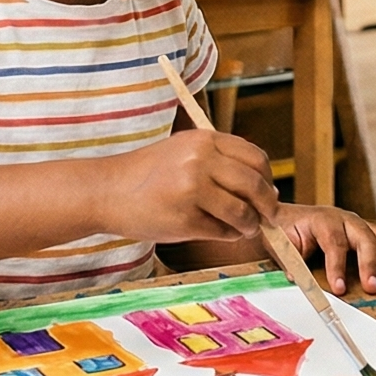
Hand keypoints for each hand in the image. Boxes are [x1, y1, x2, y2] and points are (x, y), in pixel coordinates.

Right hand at [106, 130, 278, 244]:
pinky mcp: (184, 221)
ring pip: (242, 213)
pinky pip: (221, 232)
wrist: (107, 191)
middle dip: (268, 206)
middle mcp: (200, 161)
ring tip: (244, 228)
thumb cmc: (149, 174)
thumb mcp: (184, 151)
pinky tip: (219, 232)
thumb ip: (221, 162)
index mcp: (204, 140)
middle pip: (255, 185)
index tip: (269, 192)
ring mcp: (191, 191)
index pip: (256, 158)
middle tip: (268, 216)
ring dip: (250, 225)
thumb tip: (266, 188)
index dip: (268, 179)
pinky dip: (227, 236)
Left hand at [276, 203, 375, 294]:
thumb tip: (295, 278)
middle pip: (365, 237)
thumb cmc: (286, 232)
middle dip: (371, 263)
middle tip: (372, 288)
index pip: (334, 241)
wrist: (287, 219)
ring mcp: (360, 225)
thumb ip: (290, 260)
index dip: (337, 266)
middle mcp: (345, 219)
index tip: (339, 289)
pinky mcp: (369, 232)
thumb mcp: (281, 245)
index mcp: (322, 220)